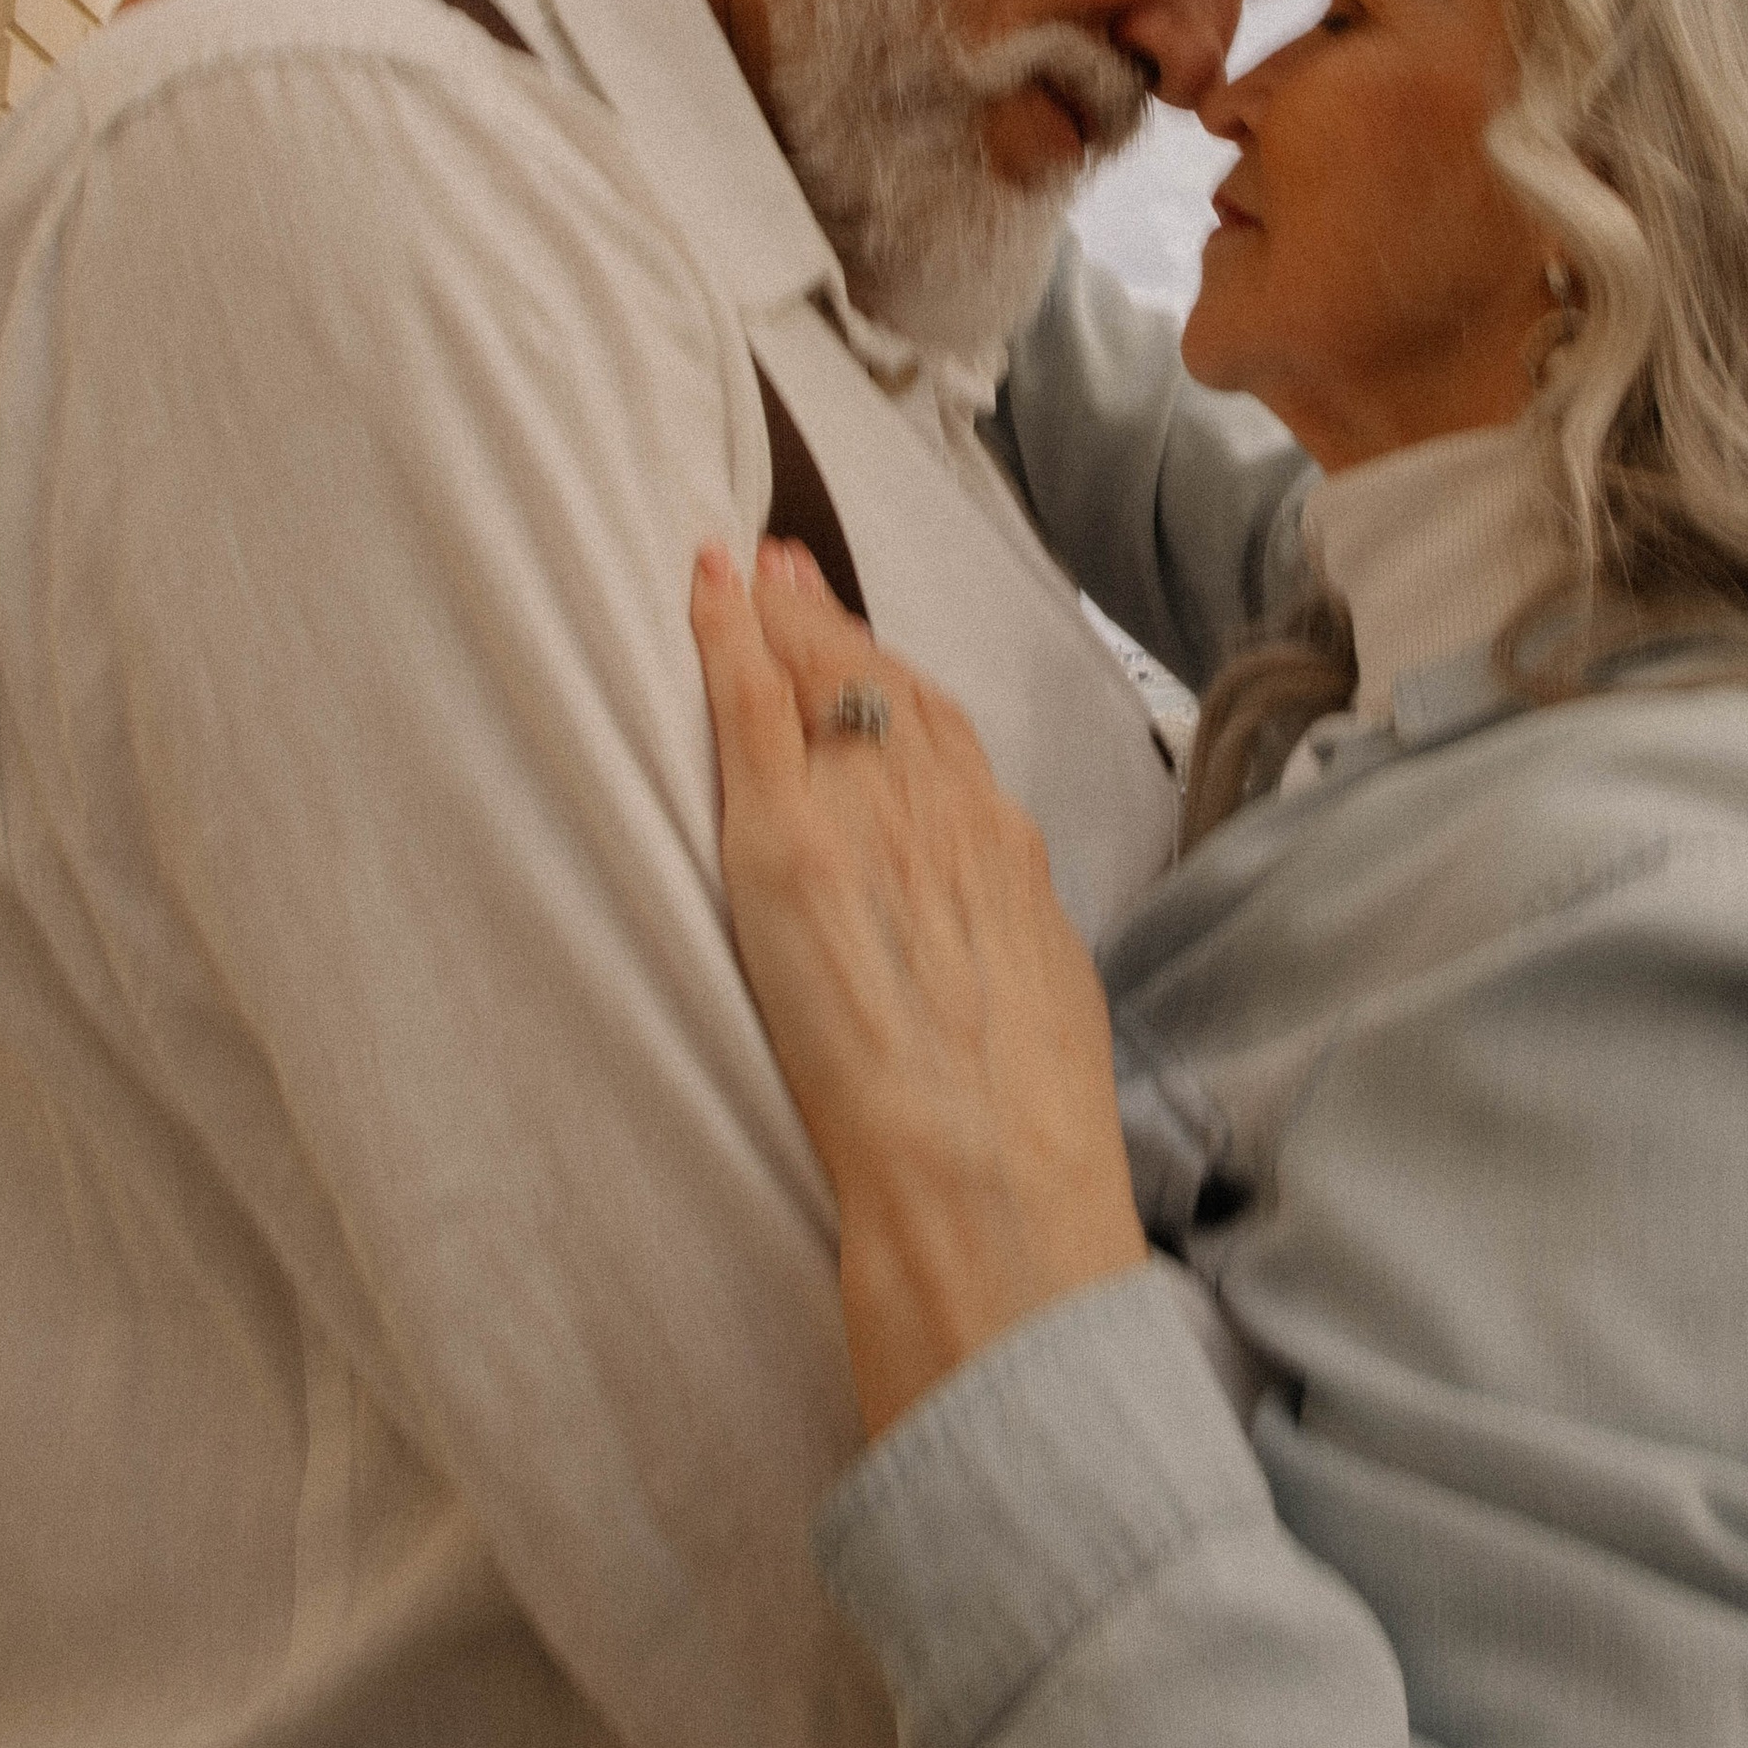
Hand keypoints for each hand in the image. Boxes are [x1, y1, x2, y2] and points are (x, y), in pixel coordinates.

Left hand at [690, 540, 1147, 1436]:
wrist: (988, 1181)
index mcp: (1012, 860)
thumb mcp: (1042, 1015)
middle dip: (832, 621)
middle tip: (788, 565)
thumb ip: (1002, 958)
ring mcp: (868, 820)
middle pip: (884, 690)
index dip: (896, 682)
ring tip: (742, 569)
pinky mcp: (792, 843)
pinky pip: (757, 711)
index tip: (863, 644)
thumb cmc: (1025, 1136)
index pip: (947, 739)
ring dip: (779, 615)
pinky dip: (730, 640)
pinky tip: (705, 589)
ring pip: (822, 683)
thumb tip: (978, 966)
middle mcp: (950, 818)